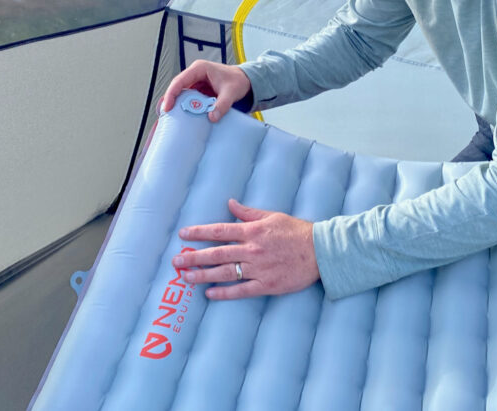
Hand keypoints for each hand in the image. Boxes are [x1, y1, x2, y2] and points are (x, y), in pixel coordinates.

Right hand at [161, 60, 251, 122]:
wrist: (244, 80)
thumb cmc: (237, 81)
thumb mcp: (231, 93)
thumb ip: (222, 104)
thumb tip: (212, 117)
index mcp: (200, 69)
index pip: (180, 81)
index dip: (171, 93)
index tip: (167, 106)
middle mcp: (195, 73)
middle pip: (177, 87)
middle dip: (170, 100)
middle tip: (166, 114)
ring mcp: (196, 81)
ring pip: (182, 93)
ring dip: (177, 104)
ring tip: (171, 117)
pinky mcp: (199, 89)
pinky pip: (189, 98)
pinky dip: (186, 106)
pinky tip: (183, 115)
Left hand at [171, 199, 319, 299]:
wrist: (320, 251)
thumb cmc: (297, 231)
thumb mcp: (272, 216)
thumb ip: (249, 212)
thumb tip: (230, 203)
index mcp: (252, 231)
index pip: (219, 231)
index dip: (199, 233)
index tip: (183, 235)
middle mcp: (252, 250)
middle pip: (216, 254)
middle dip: (194, 257)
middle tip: (176, 261)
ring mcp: (258, 269)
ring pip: (224, 273)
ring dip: (202, 275)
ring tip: (186, 277)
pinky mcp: (266, 285)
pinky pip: (241, 290)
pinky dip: (224, 292)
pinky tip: (209, 293)